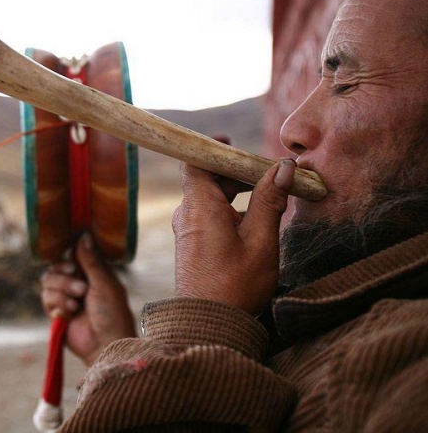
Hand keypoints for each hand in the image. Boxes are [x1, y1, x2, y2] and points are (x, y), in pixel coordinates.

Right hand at [40, 234, 136, 365]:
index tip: (73, 265)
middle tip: (81, 290)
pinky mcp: (56, 311)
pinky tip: (70, 314)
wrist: (106, 345)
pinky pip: (46, 299)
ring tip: (77, 305)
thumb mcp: (105, 284)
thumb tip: (83, 234)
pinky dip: (58, 305)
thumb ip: (91, 260)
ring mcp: (65, 296)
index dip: (68, 257)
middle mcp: (76, 281)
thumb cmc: (113, 314)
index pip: (71, 254)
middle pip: (55, 267)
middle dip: (65, 278)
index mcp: (91, 272)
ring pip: (47, 282)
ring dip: (62, 293)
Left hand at [172, 159, 295, 314]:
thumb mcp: (261, 241)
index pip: (195, 161)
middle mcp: (187, 213)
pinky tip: (255, 220)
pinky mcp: (192, 243)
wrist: (208, 325)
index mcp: (199, 206)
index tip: (234, 143)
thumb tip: (283, 168)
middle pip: (206, 177)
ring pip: (209, 197)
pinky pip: (208, 214)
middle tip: (269, 173)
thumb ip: (270, 201)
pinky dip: (230, 209)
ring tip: (270, 196)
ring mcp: (187, 229)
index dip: (212, 147)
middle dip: (236, 171)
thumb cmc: (235, 285)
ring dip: (236, 192)